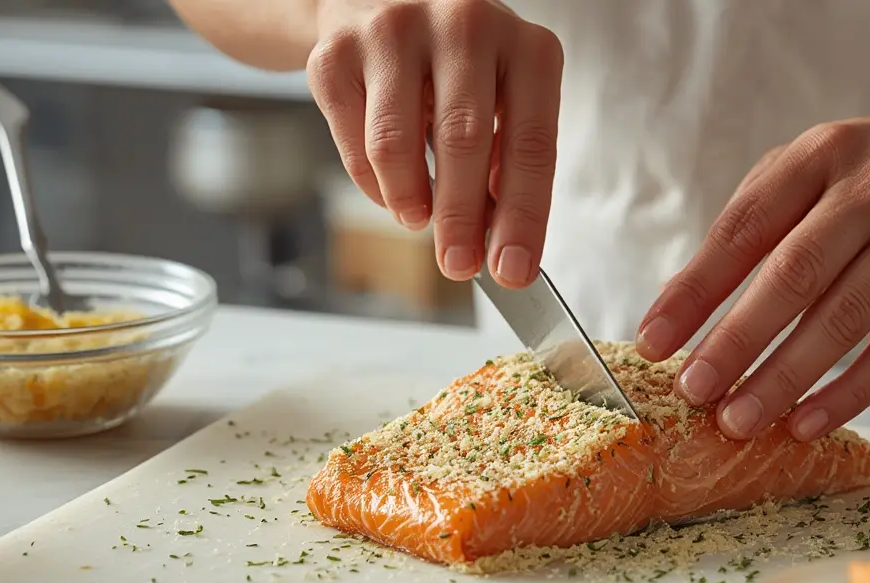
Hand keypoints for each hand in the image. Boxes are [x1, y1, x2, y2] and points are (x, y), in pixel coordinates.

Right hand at [307, 0, 563, 286]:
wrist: (381, 4)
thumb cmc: (459, 70)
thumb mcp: (503, 104)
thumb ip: (505, 167)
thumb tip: (499, 244)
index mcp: (526, 47)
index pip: (531, 146)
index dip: (523, 216)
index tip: (514, 269)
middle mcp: (465, 24)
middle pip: (463, 141)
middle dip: (461, 219)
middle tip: (458, 264)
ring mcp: (395, 30)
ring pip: (396, 145)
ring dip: (409, 200)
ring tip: (418, 217)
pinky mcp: (338, 51)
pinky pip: (354, 142)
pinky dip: (373, 183)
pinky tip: (390, 185)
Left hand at [634, 107, 869, 441]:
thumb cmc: (858, 177)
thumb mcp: (799, 171)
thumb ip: (742, 231)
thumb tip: (675, 310)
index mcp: (819, 156)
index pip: (743, 229)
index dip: (694, 290)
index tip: (653, 340)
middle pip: (795, 277)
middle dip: (737, 341)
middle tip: (693, 391)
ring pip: (843, 322)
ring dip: (784, 379)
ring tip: (737, 421)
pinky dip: (845, 396)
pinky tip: (803, 426)